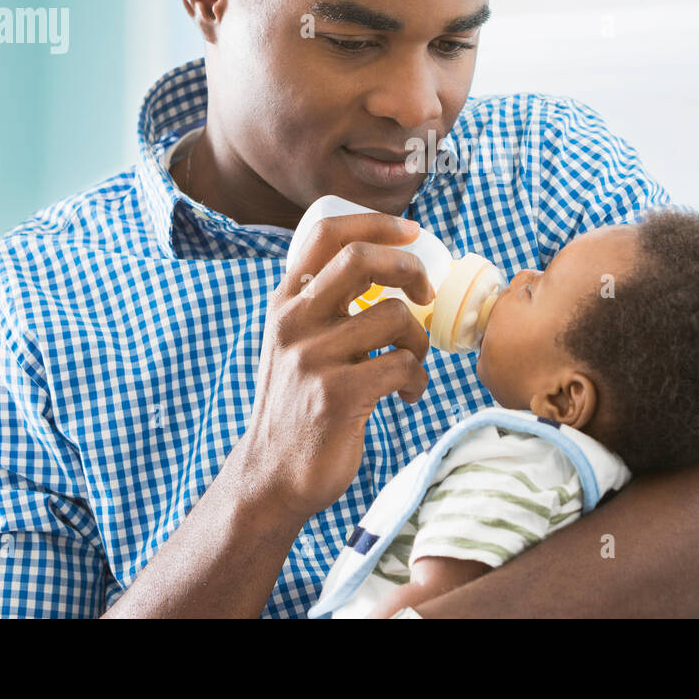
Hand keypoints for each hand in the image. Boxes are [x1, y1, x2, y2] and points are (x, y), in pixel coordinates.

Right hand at [232, 212, 435, 521]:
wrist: (273, 474)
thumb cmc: (299, 403)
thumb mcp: (295, 342)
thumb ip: (325, 304)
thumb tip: (389, 265)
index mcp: (287, 301)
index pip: (327, 234)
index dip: (377, 224)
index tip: (414, 232)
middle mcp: (294, 321)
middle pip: (362, 259)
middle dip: (409, 268)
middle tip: (426, 292)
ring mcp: (313, 357)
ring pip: (395, 316)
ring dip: (419, 341)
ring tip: (411, 364)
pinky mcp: (337, 395)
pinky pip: (402, 365)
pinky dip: (416, 379)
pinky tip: (406, 395)